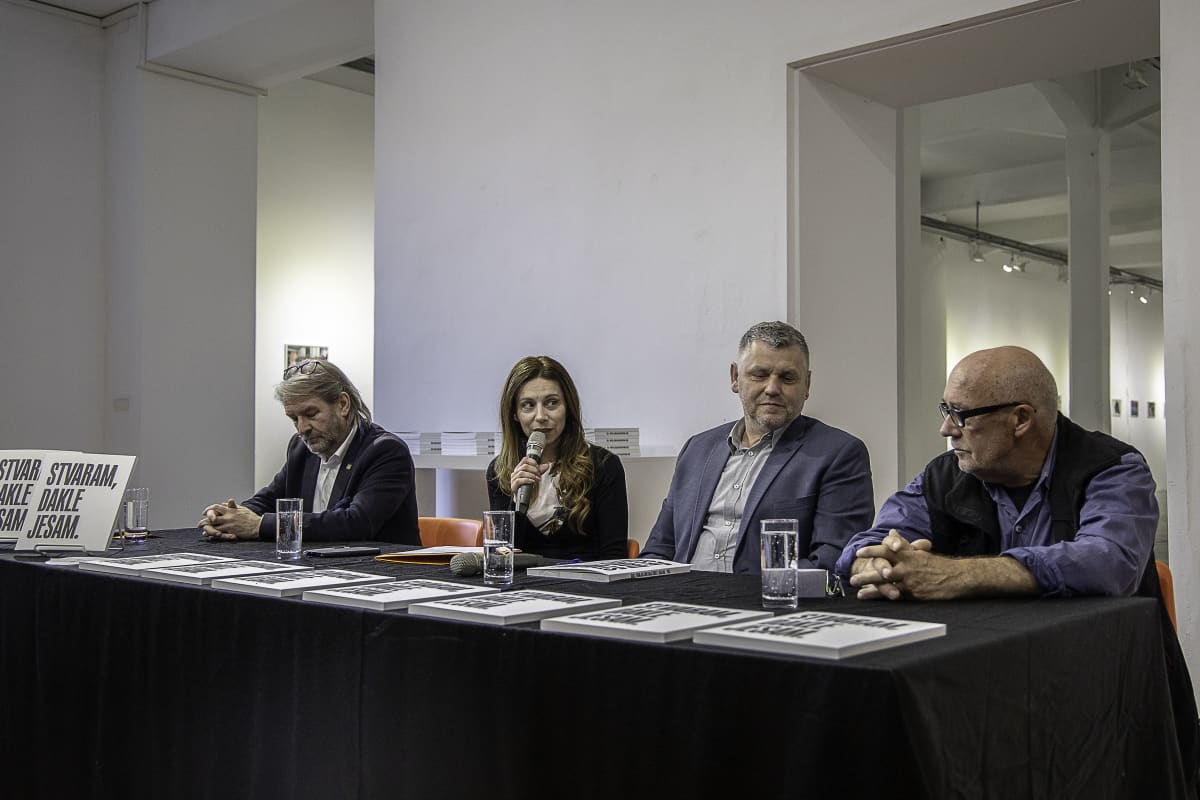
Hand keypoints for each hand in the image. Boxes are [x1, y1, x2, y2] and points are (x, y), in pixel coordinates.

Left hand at [196, 498, 260, 540]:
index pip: (216, 507)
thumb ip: (233, 506)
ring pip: (213, 527)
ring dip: (207, 529)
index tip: (205, 512)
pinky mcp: (230, 532)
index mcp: (230, 510)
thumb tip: (228, 501)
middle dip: (204, 521)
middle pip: (212, 518)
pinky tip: (210, 536)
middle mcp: (228, 517)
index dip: (209, 509)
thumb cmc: (251, 518)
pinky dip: (213, 535)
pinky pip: (219, 534)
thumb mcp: (242, 509)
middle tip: (200, 524)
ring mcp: (228, 525)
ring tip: (203, 530)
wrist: (258, 526)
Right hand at [509, 457, 549, 493]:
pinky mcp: (513, 486)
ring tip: (537, 479)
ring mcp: (513, 479)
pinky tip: (532, 481)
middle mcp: (515, 472)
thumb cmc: (528, 486)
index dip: (532, 462)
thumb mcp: (535, 476)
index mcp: (519, 468)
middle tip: (539, 475)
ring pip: (521, 473)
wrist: (523, 497)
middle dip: (534, 470)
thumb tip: (547, 465)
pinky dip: (527, 480)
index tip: (538, 467)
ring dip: (531, 475)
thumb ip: (540, 471)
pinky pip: (519, 480)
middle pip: (524, 466)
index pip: (525, 460)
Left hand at [849, 529, 1038, 599]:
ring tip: (858, 592)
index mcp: (909, 554)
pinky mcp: (916, 593)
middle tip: (851, 578)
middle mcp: (908, 566)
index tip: (859, 552)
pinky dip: (883, 597)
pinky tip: (873, 599)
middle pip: (883, 567)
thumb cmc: (939, 565)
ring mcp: (911, 580)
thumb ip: (904, 544)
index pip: (887, 549)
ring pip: (887, 583)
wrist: (960, 578)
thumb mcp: (921, 552)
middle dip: (867, 572)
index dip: (873, 550)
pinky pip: (896, 595)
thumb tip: (892, 532)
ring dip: (871, 587)